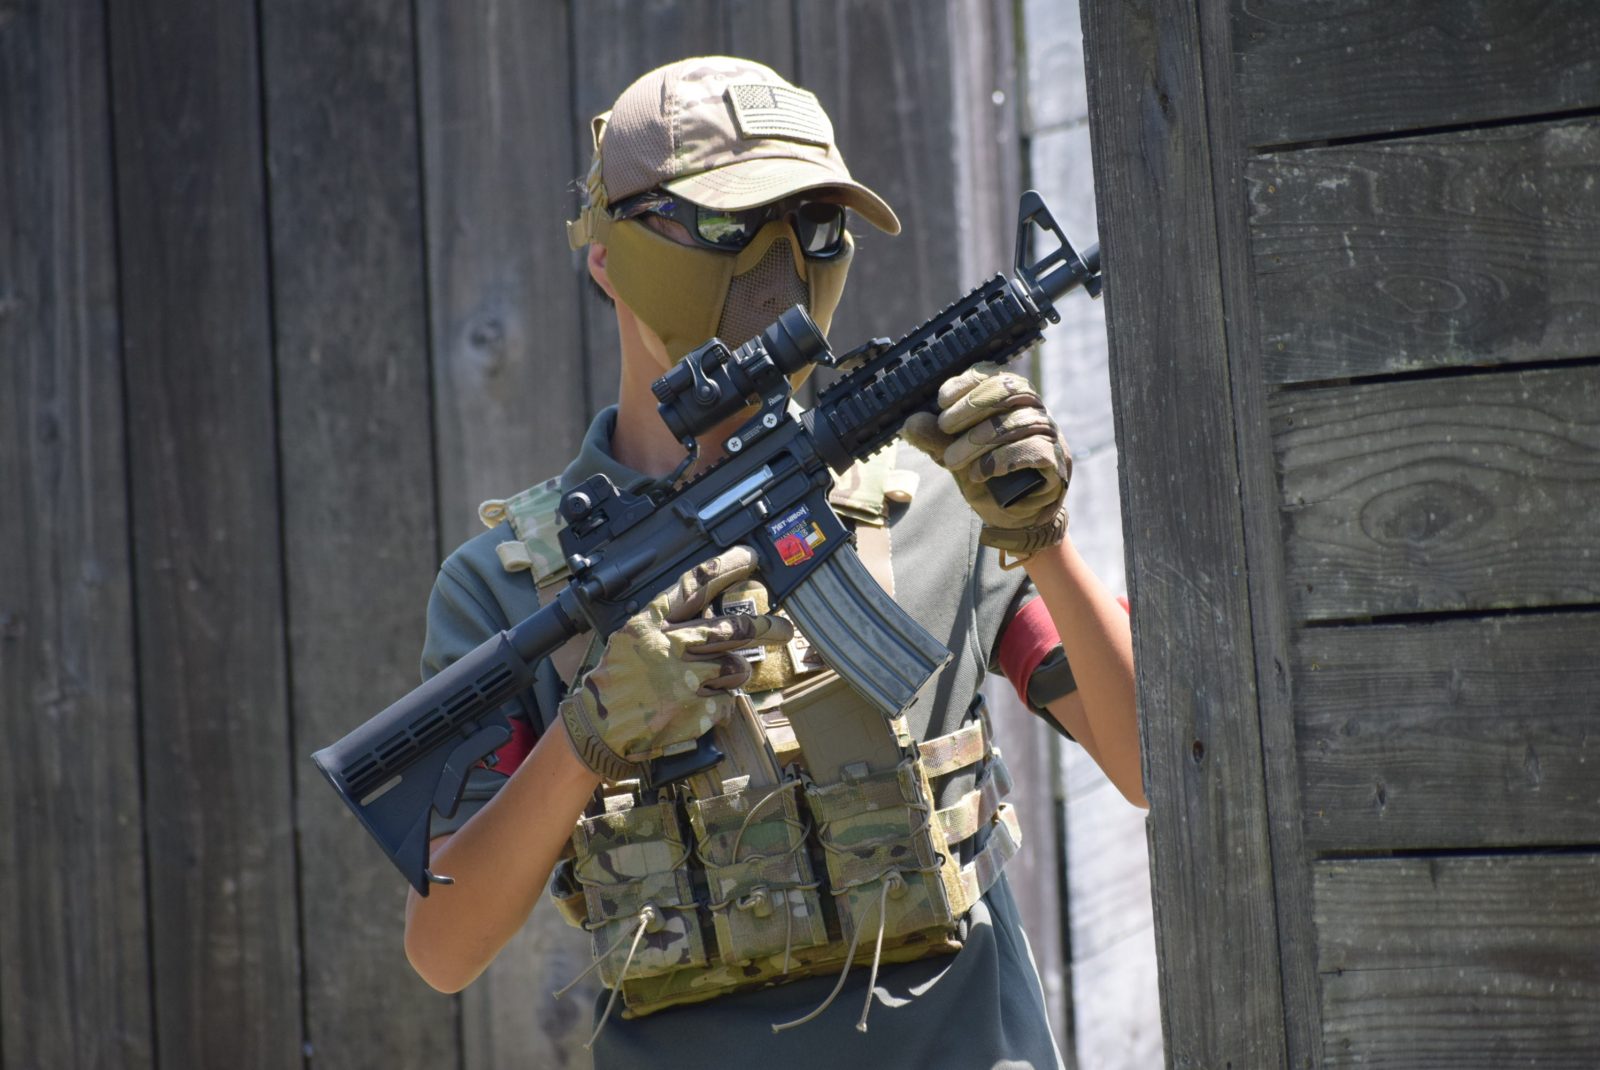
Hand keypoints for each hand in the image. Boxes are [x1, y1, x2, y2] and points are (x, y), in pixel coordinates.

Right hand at [558, 545, 792, 780]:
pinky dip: (720, 702)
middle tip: (783, 628)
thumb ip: (670, 622)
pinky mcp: (694, 711)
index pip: (695, 584)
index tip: (750, 558)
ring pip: (737, 667)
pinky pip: (727, 701)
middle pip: (734, 628)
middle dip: (766, 626)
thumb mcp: (633, 637)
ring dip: (735, 672)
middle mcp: (670, 646)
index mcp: (652, 623)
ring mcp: (684, 680)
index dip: (727, 567)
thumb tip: (713, 609)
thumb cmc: (617, 679)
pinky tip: (700, 703)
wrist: (598, 728)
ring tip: (717, 678)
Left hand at [903, 361, 1070, 560]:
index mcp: (1009, 399)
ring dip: (978, 440)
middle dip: (970, 408)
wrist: (1013, 517)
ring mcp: (1048, 433)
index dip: (967, 383)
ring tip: (952, 460)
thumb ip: (935, 439)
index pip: (993, 374)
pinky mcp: (1058, 460)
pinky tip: (982, 471)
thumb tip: (911, 423)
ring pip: (1016, 423)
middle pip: (1007, 392)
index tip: (942, 400)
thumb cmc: (987, 476)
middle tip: (944, 428)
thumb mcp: (954, 456)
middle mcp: (1033, 409)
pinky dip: (1003, 459)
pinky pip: (1034, 449)